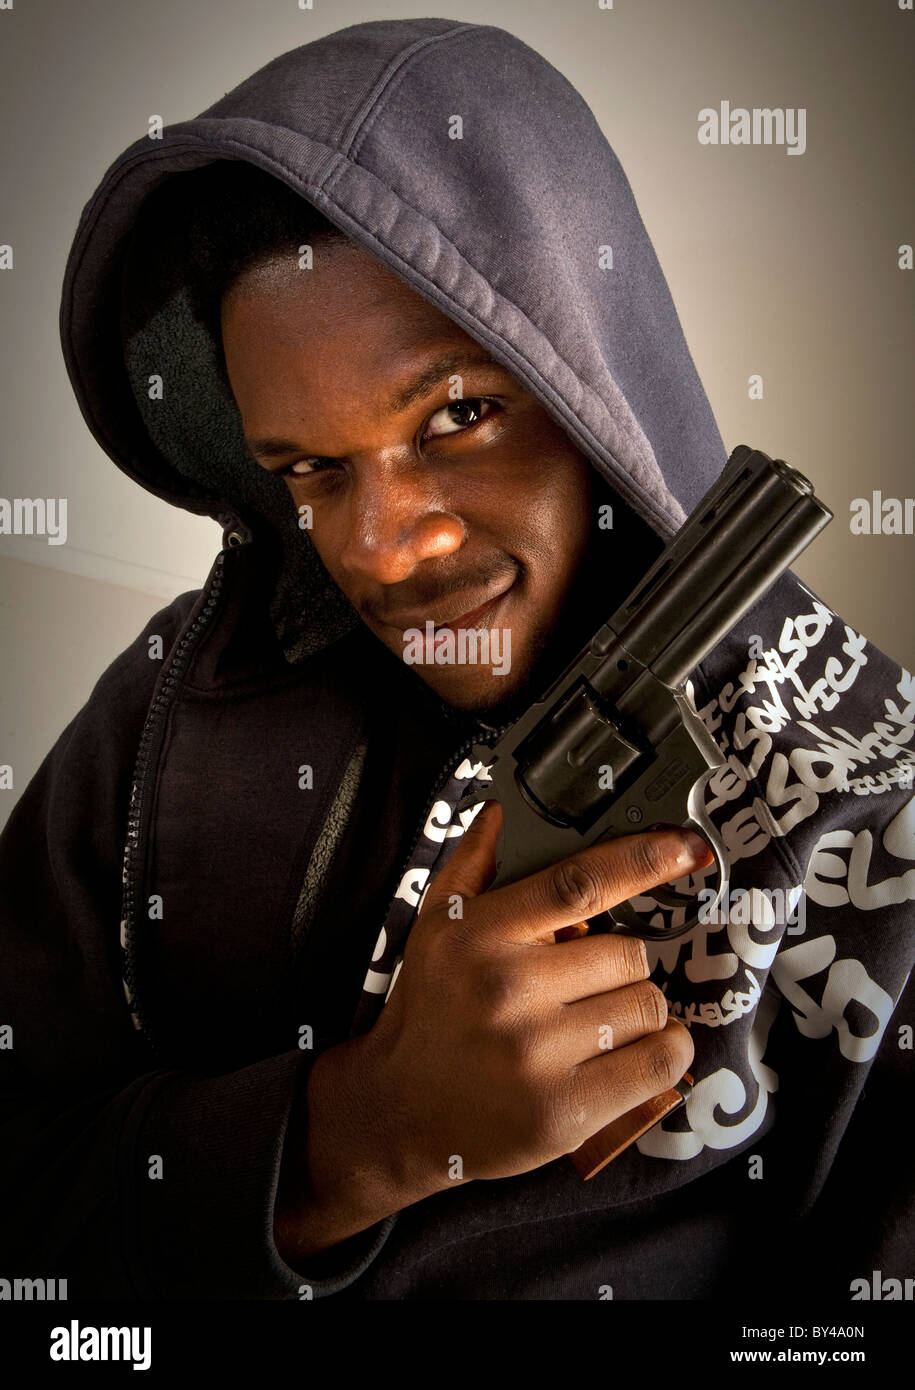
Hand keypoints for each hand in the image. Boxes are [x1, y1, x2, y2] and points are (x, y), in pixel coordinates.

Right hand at [360, 799, 709, 1191]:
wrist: (401, 1112)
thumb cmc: (429, 1015)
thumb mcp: (434, 931)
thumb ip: (470, 867)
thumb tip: (497, 813)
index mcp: (480, 934)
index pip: (579, 883)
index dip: (642, 860)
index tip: (686, 847)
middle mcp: (508, 988)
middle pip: (629, 954)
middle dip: (620, 968)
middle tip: (586, 987)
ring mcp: (537, 1052)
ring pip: (648, 1006)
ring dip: (637, 1013)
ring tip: (597, 1025)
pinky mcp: (564, 1109)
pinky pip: (658, 1063)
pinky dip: (664, 1054)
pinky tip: (637, 1054)